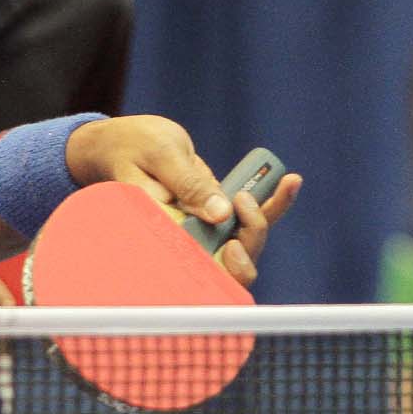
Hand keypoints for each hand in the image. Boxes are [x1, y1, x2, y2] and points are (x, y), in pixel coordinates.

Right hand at [64, 115, 303, 287]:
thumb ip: (188, 183)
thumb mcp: (160, 154)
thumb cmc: (132, 145)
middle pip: (230, 263)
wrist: (122, 142)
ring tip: (285, 182)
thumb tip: (221, 213)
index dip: (224, 271)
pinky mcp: (214, 213)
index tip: (232, 248)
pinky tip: (290, 181)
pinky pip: (248, 215)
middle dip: (250, 237)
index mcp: (163, 234)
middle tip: (244, 199)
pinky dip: (272, 201)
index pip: (200, 269)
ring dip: (268, 215)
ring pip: (245, 240)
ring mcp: (202, 229)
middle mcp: (185, 240)